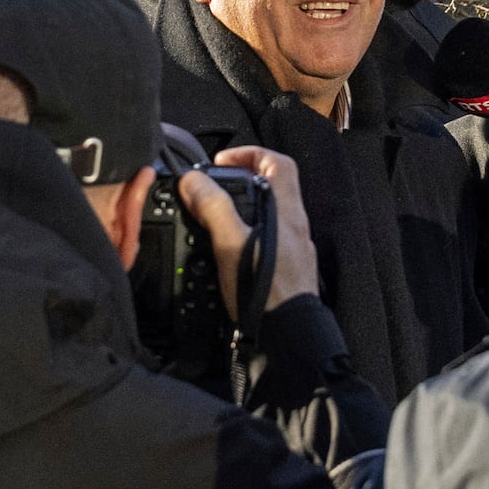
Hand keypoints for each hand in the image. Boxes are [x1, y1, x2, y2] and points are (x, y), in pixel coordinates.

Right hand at [178, 146, 318, 319]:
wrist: (288, 335)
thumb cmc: (266, 290)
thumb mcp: (232, 243)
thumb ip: (214, 208)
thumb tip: (194, 180)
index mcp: (287, 211)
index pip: (278, 163)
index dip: (250, 153)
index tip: (222, 161)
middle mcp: (295, 226)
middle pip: (273, 186)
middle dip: (242, 180)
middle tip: (213, 188)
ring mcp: (294, 248)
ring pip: (269, 213)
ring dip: (242, 208)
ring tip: (214, 216)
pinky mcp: (288, 268)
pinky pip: (267, 238)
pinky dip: (246, 233)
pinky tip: (228, 248)